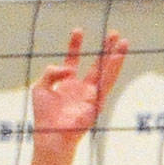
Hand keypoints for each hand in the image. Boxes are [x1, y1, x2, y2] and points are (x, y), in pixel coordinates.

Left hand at [27, 29, 128, 164]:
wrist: (50, 134)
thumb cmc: (44, 115)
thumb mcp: (40, 87)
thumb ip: (51, 72)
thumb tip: (68, 67)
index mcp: (67, 83)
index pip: (73, 60)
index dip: (75, 45)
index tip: (78, 30)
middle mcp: (81, 87)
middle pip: (96, 63)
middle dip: (104, 48)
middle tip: (113, 32)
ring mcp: (91, 94)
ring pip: (106, 71)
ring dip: (115, 56)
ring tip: (122, 41)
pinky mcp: (97, 102)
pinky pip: (106, 83)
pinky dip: (112, 69)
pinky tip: (118, 57)